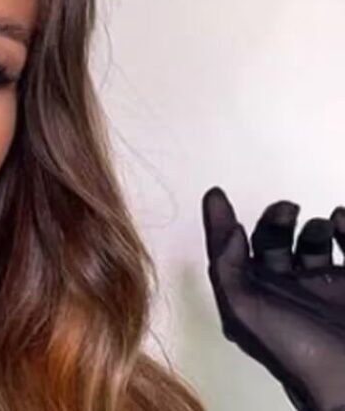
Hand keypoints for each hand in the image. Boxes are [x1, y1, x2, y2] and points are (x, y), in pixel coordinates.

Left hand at [202, 186, 344, 410]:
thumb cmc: (297, 353)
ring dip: (314, 225)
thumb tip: (229, 228)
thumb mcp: (244, 310)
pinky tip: (341, 219)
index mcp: (257, 295)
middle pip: (275, 241)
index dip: (221, 223)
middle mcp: (289, 289)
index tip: (217, 194)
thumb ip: (228, 266)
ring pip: (314, 242)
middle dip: (276, 219)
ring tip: (320, 224)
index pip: (232, 251)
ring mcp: (325, 286)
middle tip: (285, 209)